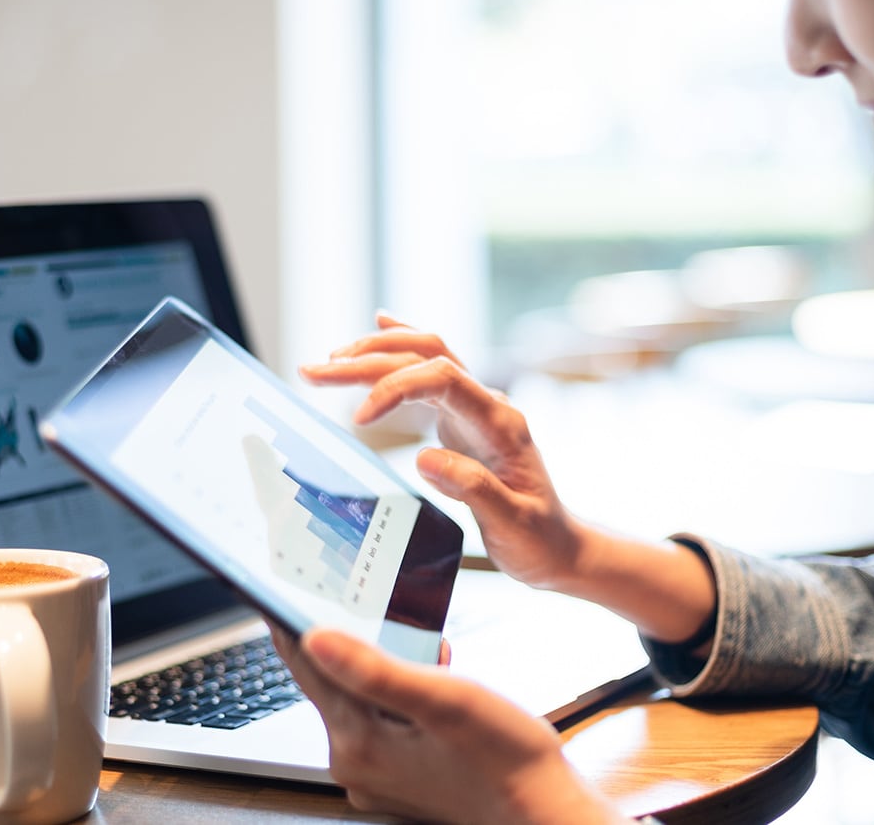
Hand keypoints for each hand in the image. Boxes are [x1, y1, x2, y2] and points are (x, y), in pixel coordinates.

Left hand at [271, 626, 624, 824]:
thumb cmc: (506, 760)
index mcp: (357, 745)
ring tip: (420, 645)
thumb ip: (376, 670)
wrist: (544, 812)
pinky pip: (382, 718)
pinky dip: (398, 692)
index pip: (307, 666)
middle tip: (367, 600)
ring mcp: (377, 774)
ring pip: (360, 698)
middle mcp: (357, 765)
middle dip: (353, 638)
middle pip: (332, 681)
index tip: (277, 582)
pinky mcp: (398, 776)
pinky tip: (433, 678)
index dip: (290, 618)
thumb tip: (314, 639)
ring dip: (383, 664)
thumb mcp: (444, 700)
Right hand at [299, 313, 590, 589]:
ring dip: (376, 352)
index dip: (395, 388)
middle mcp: (488, 406)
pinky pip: (431, 370)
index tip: (359, 419)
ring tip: (328, 360)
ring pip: (425, 357)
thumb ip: (472, 489)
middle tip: (314, 371)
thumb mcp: (512, 524)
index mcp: (501, 424)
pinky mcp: (462, 420)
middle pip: (425, 358)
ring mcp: (475, 409)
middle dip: (367, 360)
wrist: (558, 547)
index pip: (442, 379)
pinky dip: (401, 348)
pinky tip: (380, 326)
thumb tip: (424, 458)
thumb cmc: (538, 540)